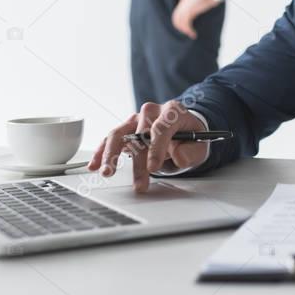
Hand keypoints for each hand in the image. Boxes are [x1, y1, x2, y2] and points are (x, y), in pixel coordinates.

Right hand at [86, 100, 208, 191]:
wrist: (183, 128)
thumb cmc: (190, 136)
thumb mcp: (200, 144)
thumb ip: (191, 151)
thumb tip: (178, 156)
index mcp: (172, 111)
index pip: (161, 127)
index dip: (157, 148)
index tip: (154, 167)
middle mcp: (151, 112)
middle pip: (139, 134)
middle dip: (138, 161)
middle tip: (139, 183)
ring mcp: (136, 119)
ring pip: (119, 133)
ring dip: (111, 154)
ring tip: (107, 173)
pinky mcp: (126, 129)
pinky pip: (110, 138)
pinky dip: (101, 152)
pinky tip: (94, 165)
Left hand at [171, 0, 220, 38]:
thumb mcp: (201, 0)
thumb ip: (197, 5)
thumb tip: (197, 12)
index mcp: (185, 0)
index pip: (177, 13)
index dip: (181, 22)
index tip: (187, 27)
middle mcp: (183, 4)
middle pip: (176, 18)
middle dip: (181, 27)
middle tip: (188, 33)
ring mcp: (185, 7)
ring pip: (179, 22)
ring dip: (185, 30)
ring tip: (191, 34)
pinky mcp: (189, 11)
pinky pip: (186, 24)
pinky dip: (189, 30)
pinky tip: (193, 34)